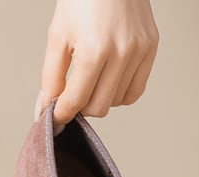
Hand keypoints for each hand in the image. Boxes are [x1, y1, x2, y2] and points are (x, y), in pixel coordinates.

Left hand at [35, 0, 158, 127]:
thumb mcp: (57, 36)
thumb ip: (50, 77)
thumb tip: (48, 107)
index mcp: (94, 50)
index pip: (76, 101)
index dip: (61, 114)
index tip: (54, 117)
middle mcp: (121, 52)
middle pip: (98, 108)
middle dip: (80, 107)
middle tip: (71, 95)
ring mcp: (139, 51)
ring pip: (116, 102)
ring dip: (99, 98)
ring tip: (89, 80)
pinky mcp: (151, 48)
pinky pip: (134, 91)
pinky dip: (119, 94)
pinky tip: (108, 81)